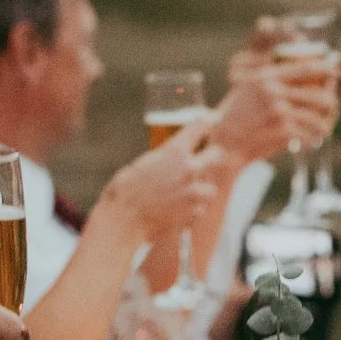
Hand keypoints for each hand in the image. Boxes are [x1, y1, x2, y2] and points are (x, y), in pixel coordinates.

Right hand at [96, 111, 218, 240]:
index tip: (212, 118)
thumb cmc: (124, 191)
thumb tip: (173, 165)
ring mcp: (194, 192)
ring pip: (211, 188)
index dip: (207, 121)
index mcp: (174, 151)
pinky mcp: (195, 212)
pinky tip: (177, 213)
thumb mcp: (143, 166)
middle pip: (217, 155)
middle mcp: (189, 168)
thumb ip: (165, 162)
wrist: (123, 220)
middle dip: (213, 157)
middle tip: (207, 161)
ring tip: (185, 197)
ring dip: (202, 191)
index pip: (199, 127)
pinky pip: (202, 209)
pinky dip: (193, 211)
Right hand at [214, 58, 340, 160]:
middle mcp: (274, 90)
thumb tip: (302, 74)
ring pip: (315, 117)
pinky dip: (311, 140)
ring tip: (323, 130)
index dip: (325, 69)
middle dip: (330, 104)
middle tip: (333, 108)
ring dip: (323, 126)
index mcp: (267, 77)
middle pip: (316, 95)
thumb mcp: (249, 87)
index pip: (305, 68)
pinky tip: (311, 142)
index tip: (336, 71)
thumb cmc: (237, 115)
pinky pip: (306, 134)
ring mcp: (278, 110)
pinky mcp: (280, 129)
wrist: (225, 141)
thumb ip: (271, 79)